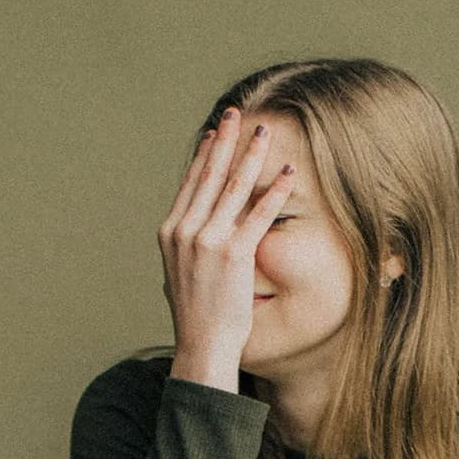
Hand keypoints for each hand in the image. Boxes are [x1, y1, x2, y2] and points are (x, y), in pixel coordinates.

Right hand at [157, 108, 295, 376]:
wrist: (201, 345)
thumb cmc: (197, 316)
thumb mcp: (181, 275)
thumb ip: (187, 248)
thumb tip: (192, 235)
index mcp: (171, 232)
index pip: (190, 184)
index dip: (204, 155)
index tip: (214, 133)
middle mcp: (185, 231)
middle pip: (209, 175)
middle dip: (225, 141)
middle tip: (236, 113)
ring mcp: (208, 241)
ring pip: (233, 187)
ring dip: (251, 155)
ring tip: (264, 132)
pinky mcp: (233, 254)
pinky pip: (259, 214)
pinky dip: (275, 191)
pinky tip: (288, 173)